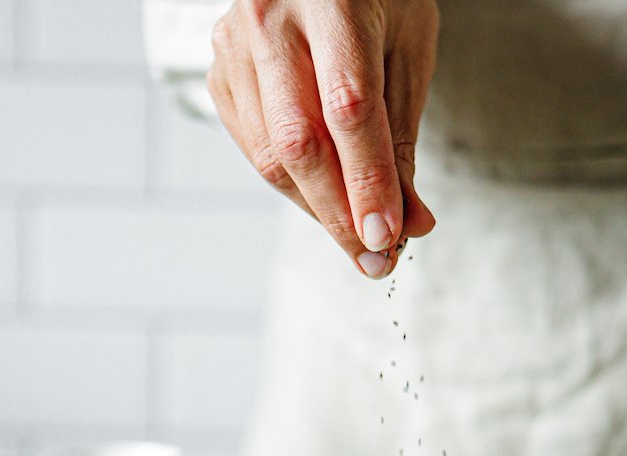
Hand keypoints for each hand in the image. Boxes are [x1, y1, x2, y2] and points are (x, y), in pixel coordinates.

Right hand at [207, 0, 438, 278]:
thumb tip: (409, 223)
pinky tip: (324, 196)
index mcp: (332, 1)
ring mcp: (234, 45)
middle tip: (375, 258)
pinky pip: (254, 150)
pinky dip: (294, 186)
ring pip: (270, 157)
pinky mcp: (218, 72)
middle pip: (298, 143)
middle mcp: (271, 18)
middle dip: (340, 214)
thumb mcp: (407, 48)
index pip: (348, 109)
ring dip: (318, 209)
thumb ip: (402, 136)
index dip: (368, 182)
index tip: (389, 238)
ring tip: (358, 235)